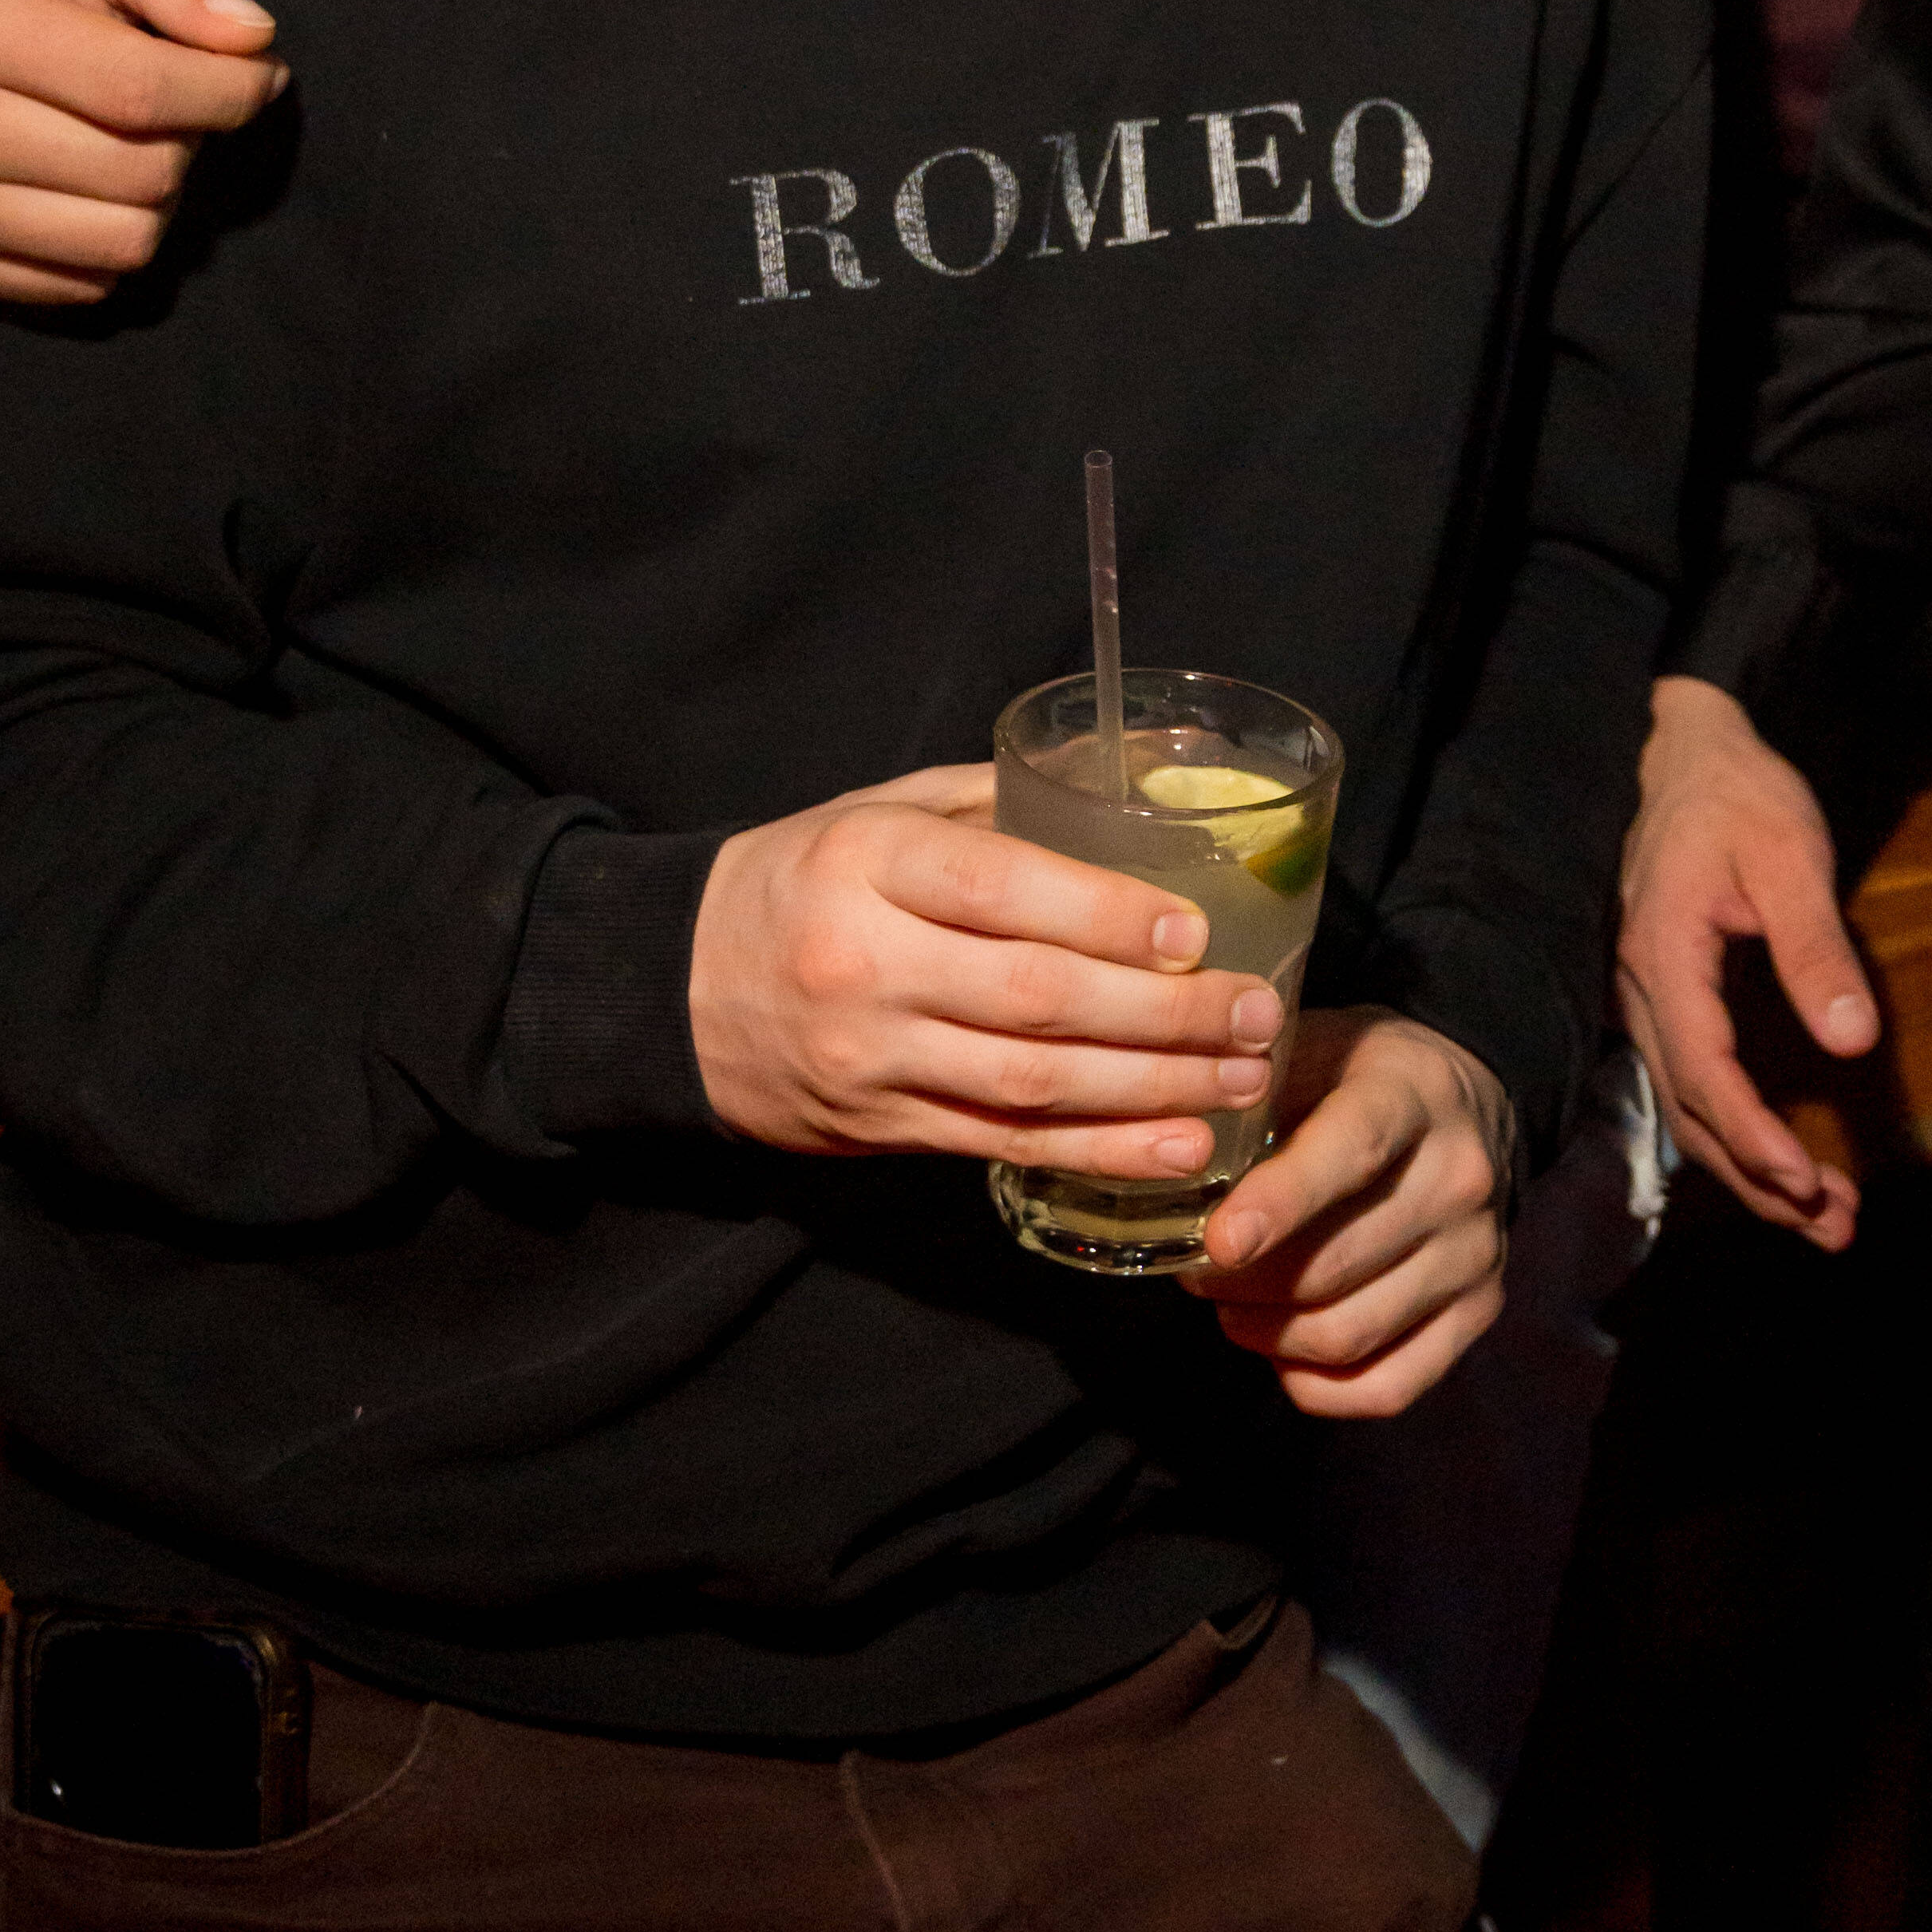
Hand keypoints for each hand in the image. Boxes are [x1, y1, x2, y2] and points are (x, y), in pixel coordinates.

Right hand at [0, 0, 284, 304]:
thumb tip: (251, 36)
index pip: (144, 90)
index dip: (232, 89)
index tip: (259, 71)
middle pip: (143, 174)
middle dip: (193, 136)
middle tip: (180, 97)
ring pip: (122, 242)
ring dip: (160, 196)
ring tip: (138, 138)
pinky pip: (81, 286)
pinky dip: (111, 240)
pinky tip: (94, 180)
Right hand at [687, 762, 1286, 1164]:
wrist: (674, 989)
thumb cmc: (801, 880)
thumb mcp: (875, 813)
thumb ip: (992, 805)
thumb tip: (1131, 782)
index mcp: (870, 862)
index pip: (1004, 890)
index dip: (1109, 915)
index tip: (1197, 931)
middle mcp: (867, 963)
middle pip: (1037, 999)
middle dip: (1164, 1014)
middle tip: (1257, 1013)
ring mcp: (871, 1057)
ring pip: (1032, 1084)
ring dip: (1154, 1089)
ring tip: (1244, 1080)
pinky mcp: (880, 1127)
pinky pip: (1006, 1144)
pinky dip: (1101, 1150)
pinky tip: (1180, 1146)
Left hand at [1199, 1010, 1518, 1416]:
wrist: (1471, 1103)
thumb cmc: (1360, 1079)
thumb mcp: (1311, 1051)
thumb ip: (1248, 1093)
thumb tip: (1168, 1154)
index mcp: (1412, 1095)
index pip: (1350, 1153)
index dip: (1279, 1204)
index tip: (1217, 1243)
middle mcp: (1458, 1177)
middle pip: (1333, 1267)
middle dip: (1241, 1284)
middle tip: (1195, 1271)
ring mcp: (1477, 1251)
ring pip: (1349, 1333)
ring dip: (1267, 1334)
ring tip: (1231, 1305)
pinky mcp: (1483, 1309)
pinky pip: (1388, 1387)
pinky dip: (1317, 1386)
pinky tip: (1283, 1350)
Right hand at [1615, 674, 1879, 1247]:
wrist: (1682, 752)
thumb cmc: (1739, 795)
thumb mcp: (1790, 857)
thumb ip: (1816, 950)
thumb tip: (1852, 1043)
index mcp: (1662, 954)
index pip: (1701, 1068)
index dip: (1750, 1135)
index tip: (1805, 1183)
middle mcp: (1638, 989)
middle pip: (1690, 1108)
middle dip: (1759, 1178)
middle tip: (1832, 1230)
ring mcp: (1642, 998)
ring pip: (1686, 1105)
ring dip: (1749, 1168)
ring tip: (1823, 1220)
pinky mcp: (1661, 999)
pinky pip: (1688, 1082)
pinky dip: (1732, 1131)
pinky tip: (1776, 1165)